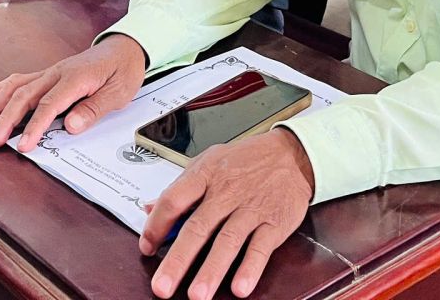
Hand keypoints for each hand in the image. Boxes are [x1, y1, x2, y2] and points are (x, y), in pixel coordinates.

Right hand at [0, 34, 145, 150]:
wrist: (124, 48)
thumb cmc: (122, 70)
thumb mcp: (119, 93)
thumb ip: (94, 108)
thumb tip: (71, 125)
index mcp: (76, 78)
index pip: (49, 105)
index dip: (34, 127)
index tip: (23, 145)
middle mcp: (57, 73)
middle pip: (25, 96)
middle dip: (5, 120)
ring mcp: (49, 72)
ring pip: (16, 86)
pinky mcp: (47, 74)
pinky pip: (18, 80)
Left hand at [141, 128, 314, 299]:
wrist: (292, 154)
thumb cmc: (247, 160)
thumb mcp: (209, 163)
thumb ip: (180, 187)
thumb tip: (148, 208)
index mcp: (206, 174)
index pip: (174, 200)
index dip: (156, 225)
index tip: (147, 247)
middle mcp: (227, 191)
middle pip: (198, 227)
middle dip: (178, 260)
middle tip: (163, 286)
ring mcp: (251, 208)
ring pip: (228, 240)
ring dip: (212, 270)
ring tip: (197, 295)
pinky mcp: (274, 222)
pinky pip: (261, 247)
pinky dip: (250, 267)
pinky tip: (239, 286)